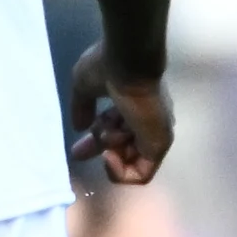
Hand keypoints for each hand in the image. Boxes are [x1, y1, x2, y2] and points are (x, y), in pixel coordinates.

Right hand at [66, 44, 173, 186]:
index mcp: (131, 104)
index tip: (78, 140)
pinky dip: (121, 171)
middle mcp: (145, 120)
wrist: (128, 62)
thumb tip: (79, 128)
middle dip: (97, 149)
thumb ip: (82, 108)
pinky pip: (141, 174)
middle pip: (122, 147)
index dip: (95, 139)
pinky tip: (108, 154)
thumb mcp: (84, 87)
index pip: (115, 128)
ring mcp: (154, 134)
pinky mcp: (159, 146)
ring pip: (129, 159)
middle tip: (77, 153)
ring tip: (105, 133)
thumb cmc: (107, 69)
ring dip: (109, 151)